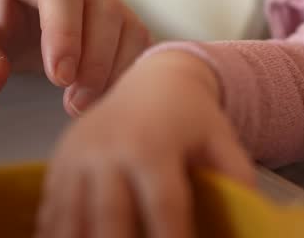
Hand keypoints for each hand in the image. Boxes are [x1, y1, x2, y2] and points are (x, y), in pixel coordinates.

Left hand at [0, 0, 150, 114]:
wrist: (12, 29)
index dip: (65, 33)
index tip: (59, 78)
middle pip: (103, 8)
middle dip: (93, 61)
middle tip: (73, 102)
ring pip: (128, 25)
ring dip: (113, 70)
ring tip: (83, 102)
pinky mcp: (122, 16)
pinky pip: (140, 41)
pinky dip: (127, 71)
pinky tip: (104, 94)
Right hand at [36, 50, 255, 237]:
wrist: (156, 80)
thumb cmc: (193, 118)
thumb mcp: (221, 138)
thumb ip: (236, 174)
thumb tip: (251, 209)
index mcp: (154, 145)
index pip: (165, 205)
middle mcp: (110, 150)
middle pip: (110, 218)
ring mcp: (78, 157)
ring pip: (72, 219)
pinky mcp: (58, 164)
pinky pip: (51, 212)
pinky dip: (59, 235)